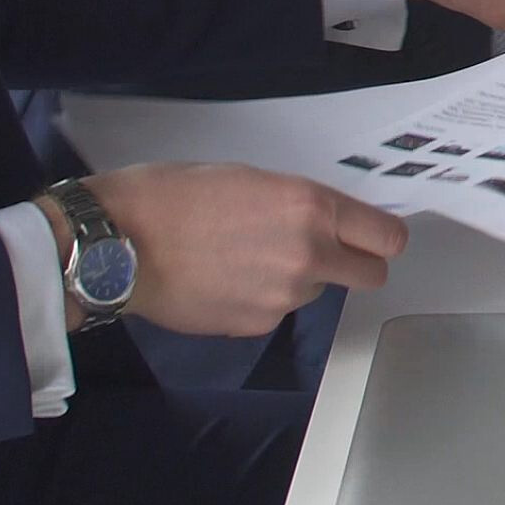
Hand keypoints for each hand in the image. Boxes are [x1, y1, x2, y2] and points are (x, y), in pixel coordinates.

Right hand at [77, 161, 407, 336]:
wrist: (117, 244)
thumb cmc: (174, 195)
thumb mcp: (251, 179)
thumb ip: (300, 205)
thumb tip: (325, 222)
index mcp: (312, 208)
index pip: (386, 236)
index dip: (382, 238)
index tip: (372, 237)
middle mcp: (308, 255)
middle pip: (369, 274)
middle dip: (355, 264)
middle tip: (323, 251)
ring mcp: (283, 297)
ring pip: (315, 291)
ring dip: (298, 279)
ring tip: (245, 258)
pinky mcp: (255, 326)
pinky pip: (276, 311)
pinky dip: (261, 300)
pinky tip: (223, 280)